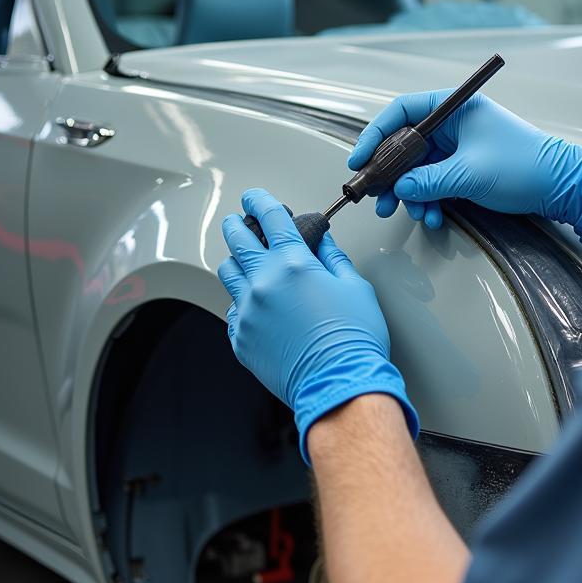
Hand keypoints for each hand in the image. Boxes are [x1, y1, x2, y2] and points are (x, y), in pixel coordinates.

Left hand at [218, 188, 418, 463]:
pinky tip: (258, 305)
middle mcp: (263, 283)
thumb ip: (332, 257)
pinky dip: (242, 301)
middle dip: (236, 224)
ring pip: (227, 273)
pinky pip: (232, 310)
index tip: (254, 197)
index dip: (260, 201)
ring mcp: (247, 312)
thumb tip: (321, 240)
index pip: (269, 218)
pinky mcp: (241, 338)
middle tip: (239, 221)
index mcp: (293, 264)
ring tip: (247, 263)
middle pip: (236, 240)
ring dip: (236, 261)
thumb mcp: (353, 287)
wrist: (340, 385)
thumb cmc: (354, 340)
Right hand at [348, 92, 581, 243]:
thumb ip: (428, 181)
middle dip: (390, 174)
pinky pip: (435, 182)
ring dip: (410, 193)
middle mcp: (454, 124)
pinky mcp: (465, 168)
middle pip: (405, 143)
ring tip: (405, 213)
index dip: (376, 134)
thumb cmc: (527, 166)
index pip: (402, 111)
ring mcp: (459, 147)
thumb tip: (399, 189)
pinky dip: (429, 200)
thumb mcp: (469, 174)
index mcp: (454, 108)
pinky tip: (432, 217)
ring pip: (418, 168)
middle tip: (377, 196)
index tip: (361, 160)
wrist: (564, 188)